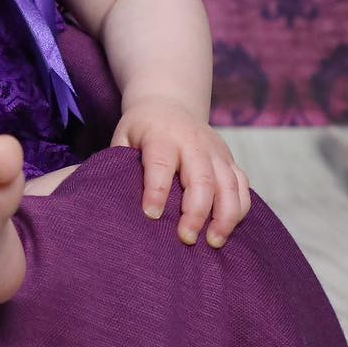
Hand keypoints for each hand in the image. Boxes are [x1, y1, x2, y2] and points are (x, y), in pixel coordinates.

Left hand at [111, 96, 250, 247]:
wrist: (169, 103)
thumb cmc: (141, 129)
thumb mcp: (123, 137)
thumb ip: (119, 162)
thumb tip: (104, 192)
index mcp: (161, 136)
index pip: (161, 164)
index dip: (157, 190)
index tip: (151, 215)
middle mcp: (193, 142)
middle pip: (201, 178)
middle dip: (196, 211)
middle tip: (186, 238)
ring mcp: (215, 151)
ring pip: (229, 184)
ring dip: (224, 216)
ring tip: (213, 242)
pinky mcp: (229, 159)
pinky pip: (242, 186)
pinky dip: (239, 209)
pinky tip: (228, 228)